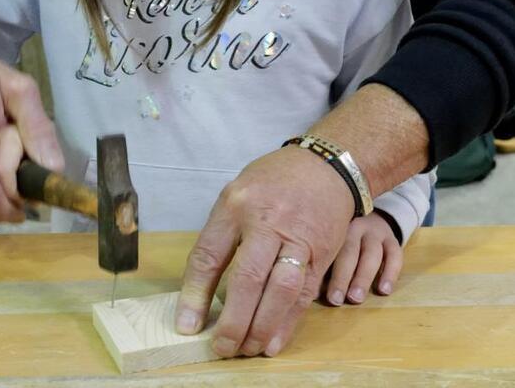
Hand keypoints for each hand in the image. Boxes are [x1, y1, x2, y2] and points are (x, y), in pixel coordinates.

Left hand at [174, 145, 354, 358]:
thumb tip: (203, 289)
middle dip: (233, 320)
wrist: (327, 165)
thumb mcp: (239, 193)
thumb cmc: (274, 181)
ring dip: (262, 326)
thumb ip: (223, 234)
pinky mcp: (322, 252)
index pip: (209, 254)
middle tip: (221, 347)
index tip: (187, 326)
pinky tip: (273, 341)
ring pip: (280, 289)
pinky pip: (305, 293)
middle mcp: (267, 219)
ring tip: (247, 348)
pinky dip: (288, 322)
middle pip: (247, 277)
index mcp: (237, 203)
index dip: (195, 295)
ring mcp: (298, 237)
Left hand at [323, 213, 402, 304]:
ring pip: (371, 254)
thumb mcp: (335, 241)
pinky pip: (395, 255)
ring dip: (363, 277)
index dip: (323, 271)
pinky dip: (390, 273)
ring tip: (356, 298)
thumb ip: (325, 261)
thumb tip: (309, 290)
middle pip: (349, 251)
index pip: (330, 249)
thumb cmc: (346, 239)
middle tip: (336, 299)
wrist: (373, 217)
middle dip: (342, 277)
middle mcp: (356, 227)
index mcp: (337, 227)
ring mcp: (376, 232)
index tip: (317, 294)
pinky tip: (384, 290)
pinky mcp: (392, 239)